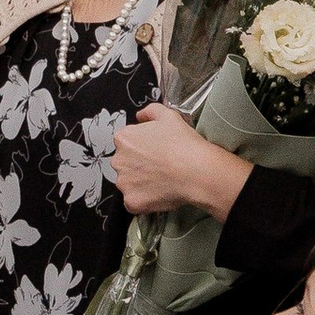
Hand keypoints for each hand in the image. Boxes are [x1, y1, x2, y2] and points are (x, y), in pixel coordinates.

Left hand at [112, 104, 250, 219]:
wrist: (197, 171)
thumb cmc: (184, 144)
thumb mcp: (168, 116)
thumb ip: (150, 111)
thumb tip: (140, 116)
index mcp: (123, 138)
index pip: (126, 143)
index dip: (143, 148)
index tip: (156, 152)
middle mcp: (118, 160)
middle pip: (125, 163)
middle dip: (138, 166)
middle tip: (160, 167)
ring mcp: (124, 183)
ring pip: (128, 183)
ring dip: (140, 183)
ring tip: (162, 181)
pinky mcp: (131, 201)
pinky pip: (134, 202)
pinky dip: (144, 200)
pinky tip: (160, 194)